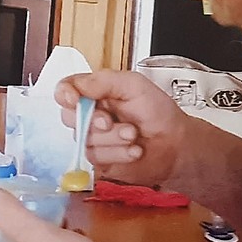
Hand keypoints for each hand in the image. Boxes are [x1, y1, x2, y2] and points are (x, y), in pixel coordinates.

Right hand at [56, 70, 189, 187]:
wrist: (176, 145)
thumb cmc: (159, 113)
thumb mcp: (135, 85)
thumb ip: (103, 81)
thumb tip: (75, 87)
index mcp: (95, 93)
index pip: (65, 90)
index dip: (64, 94)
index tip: (75, 100)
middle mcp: (90, 115)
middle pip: (69, 117)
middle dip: (94, 121)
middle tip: (113, 121)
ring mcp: (93, 139)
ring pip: (84, 140)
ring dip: (112, 139)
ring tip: (133, 136)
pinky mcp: (99, 161)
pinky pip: (95, 159)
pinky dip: (117, 154)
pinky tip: (133, 151)